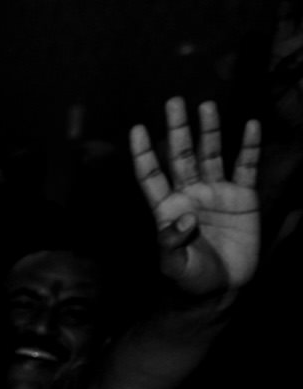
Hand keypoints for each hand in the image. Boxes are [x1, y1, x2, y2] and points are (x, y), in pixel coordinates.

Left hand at [131, 97, 261, 306]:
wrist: (223, 287)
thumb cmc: (191, 278)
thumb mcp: (173, 265)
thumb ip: (170, 243)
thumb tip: (183, 217)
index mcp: (166, 208)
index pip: (151, 175)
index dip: (144, 153)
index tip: (137, 128)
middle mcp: (189, 194)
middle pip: (180, 155)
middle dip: (177, 129)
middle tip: (174, 101)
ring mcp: (216, 193)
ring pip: (210, 154)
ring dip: (209, 131)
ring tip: (206, 106)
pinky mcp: (243, 197)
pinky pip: (246, 166)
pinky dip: (249, 146)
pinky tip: (250, 125)